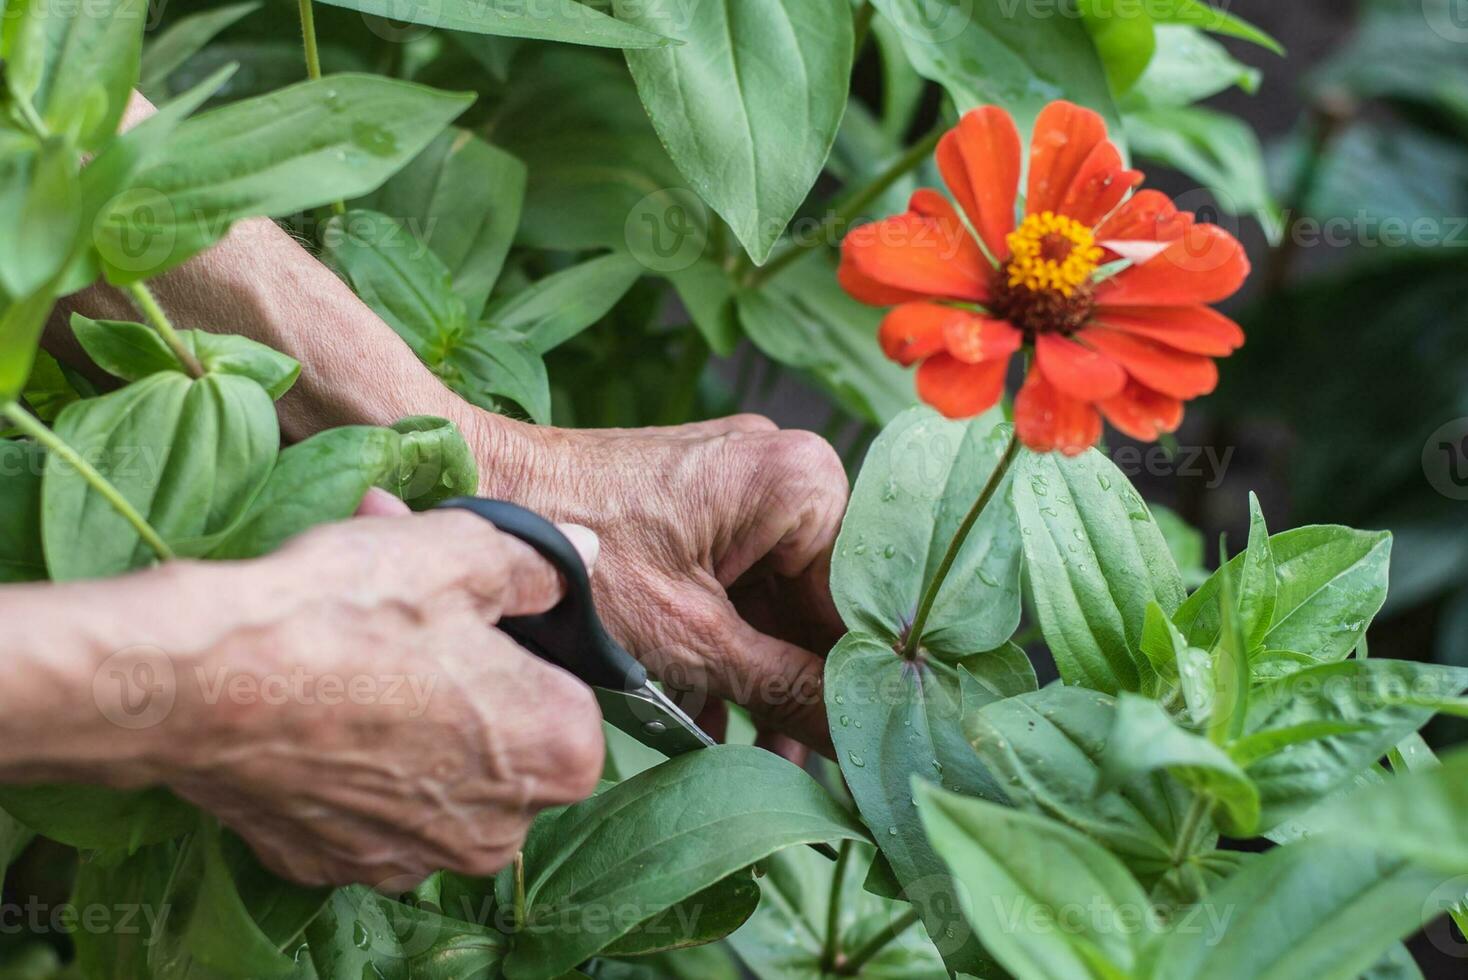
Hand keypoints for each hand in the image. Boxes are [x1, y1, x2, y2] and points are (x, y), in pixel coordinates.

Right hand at [159, 501, 605, 886]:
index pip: (567, 692)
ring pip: (434, 773)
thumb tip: (582, 553)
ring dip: (407, 716)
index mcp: (558, 753)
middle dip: (463, 675)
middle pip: (502, 738)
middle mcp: (501, 830)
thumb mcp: (459, 551)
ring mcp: (415, 858)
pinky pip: (367, 805)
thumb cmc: (347, 612)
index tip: (467, 613)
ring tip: (352, 647)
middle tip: (406, 617)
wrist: (199, 681)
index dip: (518, 644)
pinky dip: (351, 762)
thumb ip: (537, 562)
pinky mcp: (337, 865)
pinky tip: (316, 709)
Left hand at [480, 415, 849, 753]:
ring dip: (758, 679)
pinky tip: (707, 719)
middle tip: (803, 769)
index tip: (859, 747)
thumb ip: (788, 690)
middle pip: (816, 602)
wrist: (477, 493)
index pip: (857, 600)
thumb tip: (859, 738)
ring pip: (772, 603)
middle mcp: (781, 471)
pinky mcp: (697, 508)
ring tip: (754, 759)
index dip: (857, 680)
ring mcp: (736, 488)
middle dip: (801, 687)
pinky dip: (722, 648)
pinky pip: (734, 587)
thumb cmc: (582, 558)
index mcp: (802, 482)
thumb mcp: (695, 642)